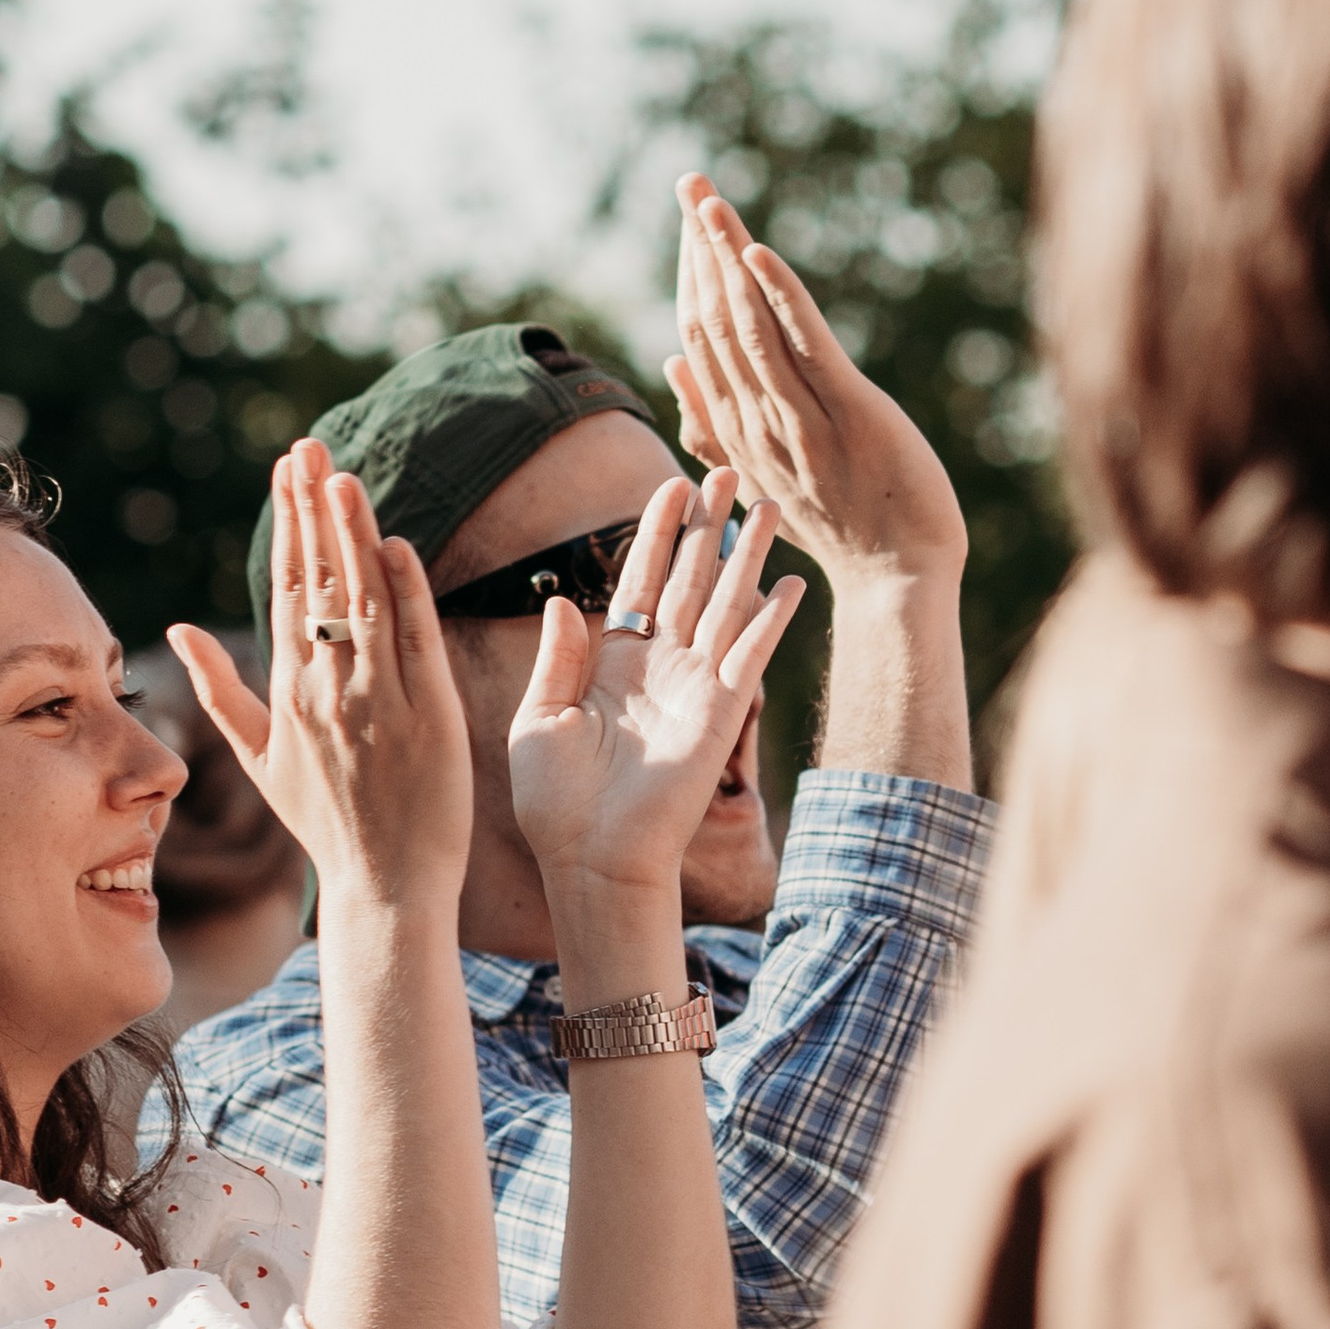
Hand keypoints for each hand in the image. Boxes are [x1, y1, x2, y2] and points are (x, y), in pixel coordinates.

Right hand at [170, 437, 469, 915]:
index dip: (287, 524)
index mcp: (287, 691)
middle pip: (317, 583)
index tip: (287, 468)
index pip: (286, 589)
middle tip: (308, 444)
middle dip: (311, 509)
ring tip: (342, 474)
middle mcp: (326, 690)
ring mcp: (376, 703)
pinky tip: (395, 546)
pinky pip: (413, 644)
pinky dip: (404, 595)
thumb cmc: (324, 822)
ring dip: (352, 535)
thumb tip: (177, 629)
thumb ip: (219, 689)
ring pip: (361, 603)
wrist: (383, 886)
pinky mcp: (429, 719)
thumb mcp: (259, 758)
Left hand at [508, 469, 802, 904]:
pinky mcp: (720, 713)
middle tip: (726, 470)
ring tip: (767, 504)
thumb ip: (557, 658)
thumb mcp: (540, 719)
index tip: (669, 486)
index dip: (655, 534)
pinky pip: (748, 654)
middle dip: (708, 526)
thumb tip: (561, 599)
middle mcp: (659, 668)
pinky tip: (788, 580)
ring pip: (725, 603)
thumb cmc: (556, 803)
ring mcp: (693, 687)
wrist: (590, 858)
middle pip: (689, 579)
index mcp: (613, 664)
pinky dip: (769, 618)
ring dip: (746, 554)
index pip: (639, 582)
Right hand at [666, 176, 965, 599]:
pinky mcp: (848, 414)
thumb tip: (671, 361)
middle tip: (689, 182)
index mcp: (734, 431)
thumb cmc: (839, 526)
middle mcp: (756, 421)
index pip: (698, 338)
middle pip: (713, 321)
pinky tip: (757, 251)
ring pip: (747, 327)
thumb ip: (710, 422)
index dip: (691, 273)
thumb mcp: (761, 475)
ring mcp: (799, 420)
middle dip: (700, 248)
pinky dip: (779, 297)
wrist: (897, 577)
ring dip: (727, 257)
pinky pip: (803, 348)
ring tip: (710, 200)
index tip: (689, 217)